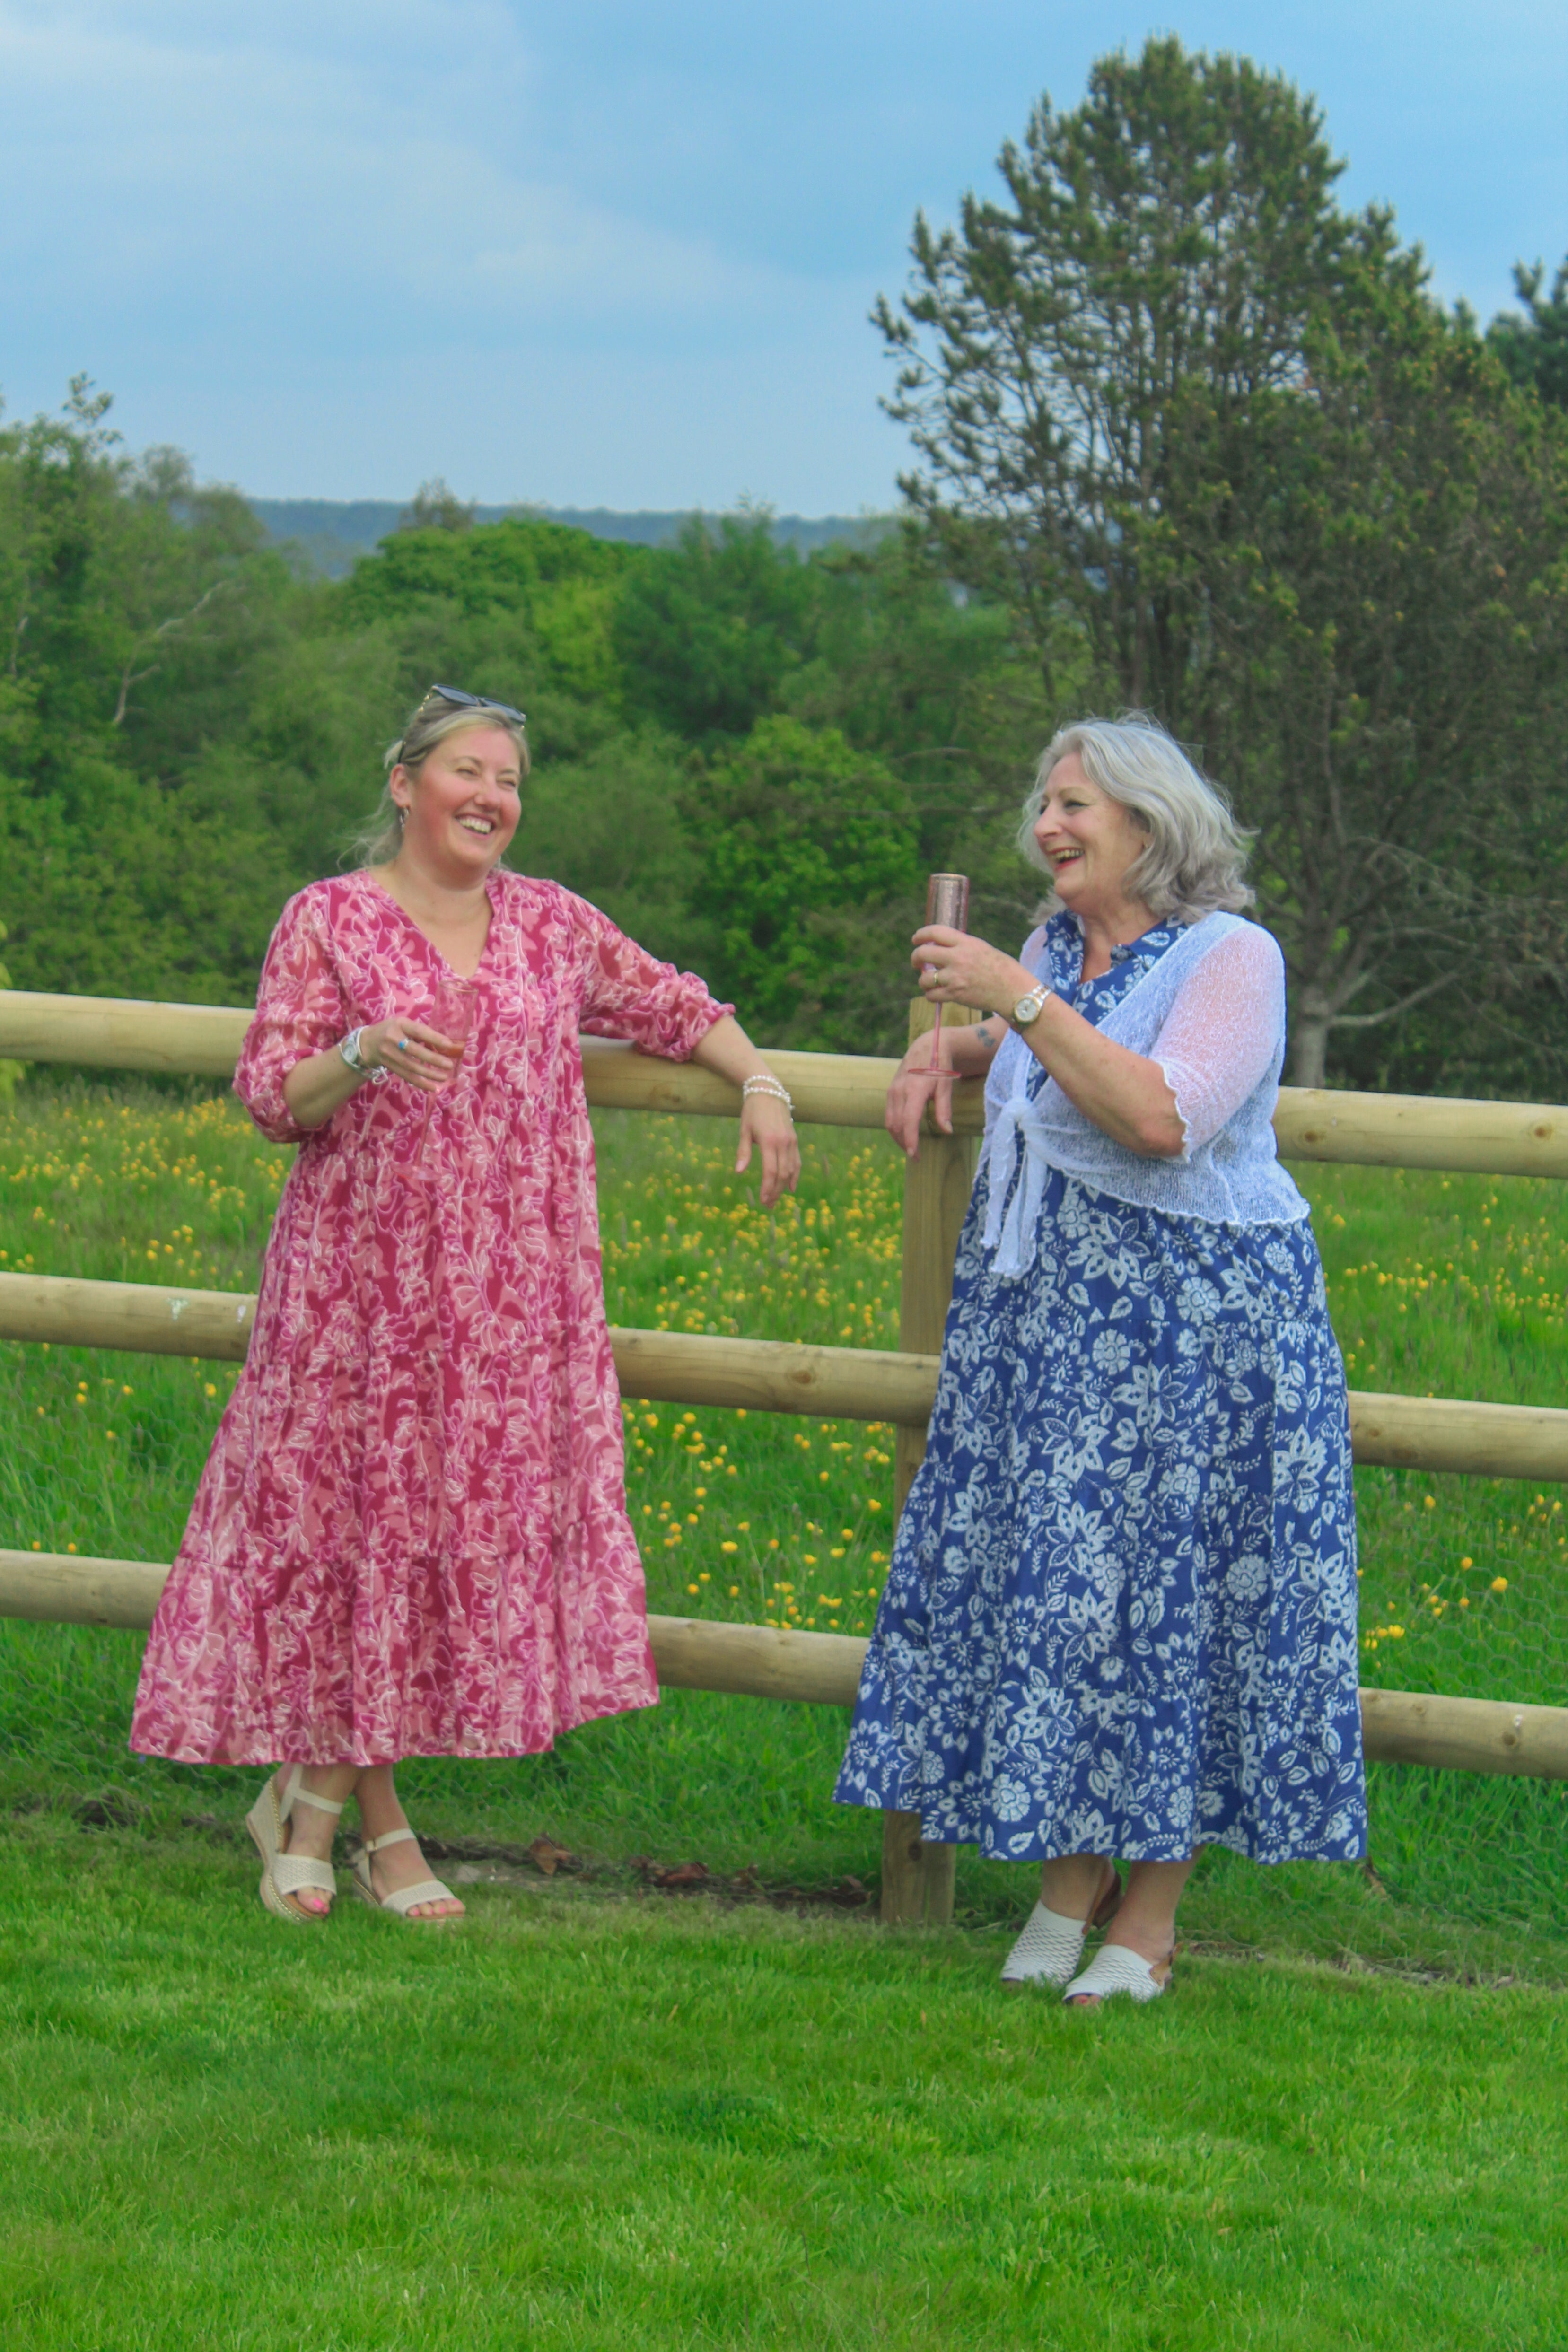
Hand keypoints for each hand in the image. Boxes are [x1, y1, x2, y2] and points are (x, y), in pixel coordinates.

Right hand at [364, 1017, 464, 1094]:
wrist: (367, 1043)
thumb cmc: (391, 1030)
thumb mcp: (403, 1024)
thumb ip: (420, 1032)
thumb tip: (444, 1044)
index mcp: (400, 1024)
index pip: (418, 1031)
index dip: (434, 1038)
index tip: (449, 1045)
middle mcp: (393, 1038)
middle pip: (414, 1051)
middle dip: (433, 1059)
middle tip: (449, 1065)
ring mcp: (389, 1054)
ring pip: (411, 1066)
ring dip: (429, 1074)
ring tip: (444, 1077)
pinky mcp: (389, 1066)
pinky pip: (406, 1076)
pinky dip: (420, 1082)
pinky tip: (432, 1087)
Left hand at [736, 1092, 799, 1208]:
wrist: (768, 1090)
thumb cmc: (752, 1111)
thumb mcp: (744, 1130)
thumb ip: (743, 1152)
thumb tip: (739, 1172)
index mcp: (769, 1141)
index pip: (770, 1172)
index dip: (766, 1188)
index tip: (762, 1201)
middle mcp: (783, 1143)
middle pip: (782, 1175)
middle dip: (775, 1192)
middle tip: (767, 1205)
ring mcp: (791, 1141)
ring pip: (791, 1170)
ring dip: (784, 1187)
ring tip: (775, 1199)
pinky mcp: (794, 1139)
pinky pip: (797, 1161)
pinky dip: (795, 1175)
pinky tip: (791, 1187)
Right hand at [885, 1028, 954, 1158]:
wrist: (926, 1046)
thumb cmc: (940, 1067)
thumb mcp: (946, 1086)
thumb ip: (944, 1109)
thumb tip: (947, 1131)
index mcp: (914, 1089)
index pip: (909, 1120)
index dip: (910, 1139)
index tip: (915, 1155)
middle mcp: (899, 1091)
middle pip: (896, 1124)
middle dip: (904, 1143)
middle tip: (916, 1156)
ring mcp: (892, 1091)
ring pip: (890, 1121)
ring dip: (898, 1137)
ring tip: (910, 1147)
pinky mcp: (890, 1091)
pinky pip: (889, 1114)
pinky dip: (895, 1127)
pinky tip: (905, 1133)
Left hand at [911, 926, 1027, 1012]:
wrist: (1014, 991)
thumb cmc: (1003, 970)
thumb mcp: (983, 949)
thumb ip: (962, 947)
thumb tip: (943, 948)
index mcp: (966, 943)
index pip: (935, 932)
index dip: (921, 935)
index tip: (916, 939)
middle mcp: (958, 958)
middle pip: (923, 953)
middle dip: (915, 958)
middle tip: (916, 963)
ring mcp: (955, 977)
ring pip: (924, 978)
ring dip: (923, 981)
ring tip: (929, 982)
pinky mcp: (955, 995)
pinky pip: (931, 995)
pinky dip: (930, 995)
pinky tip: (936, 994)